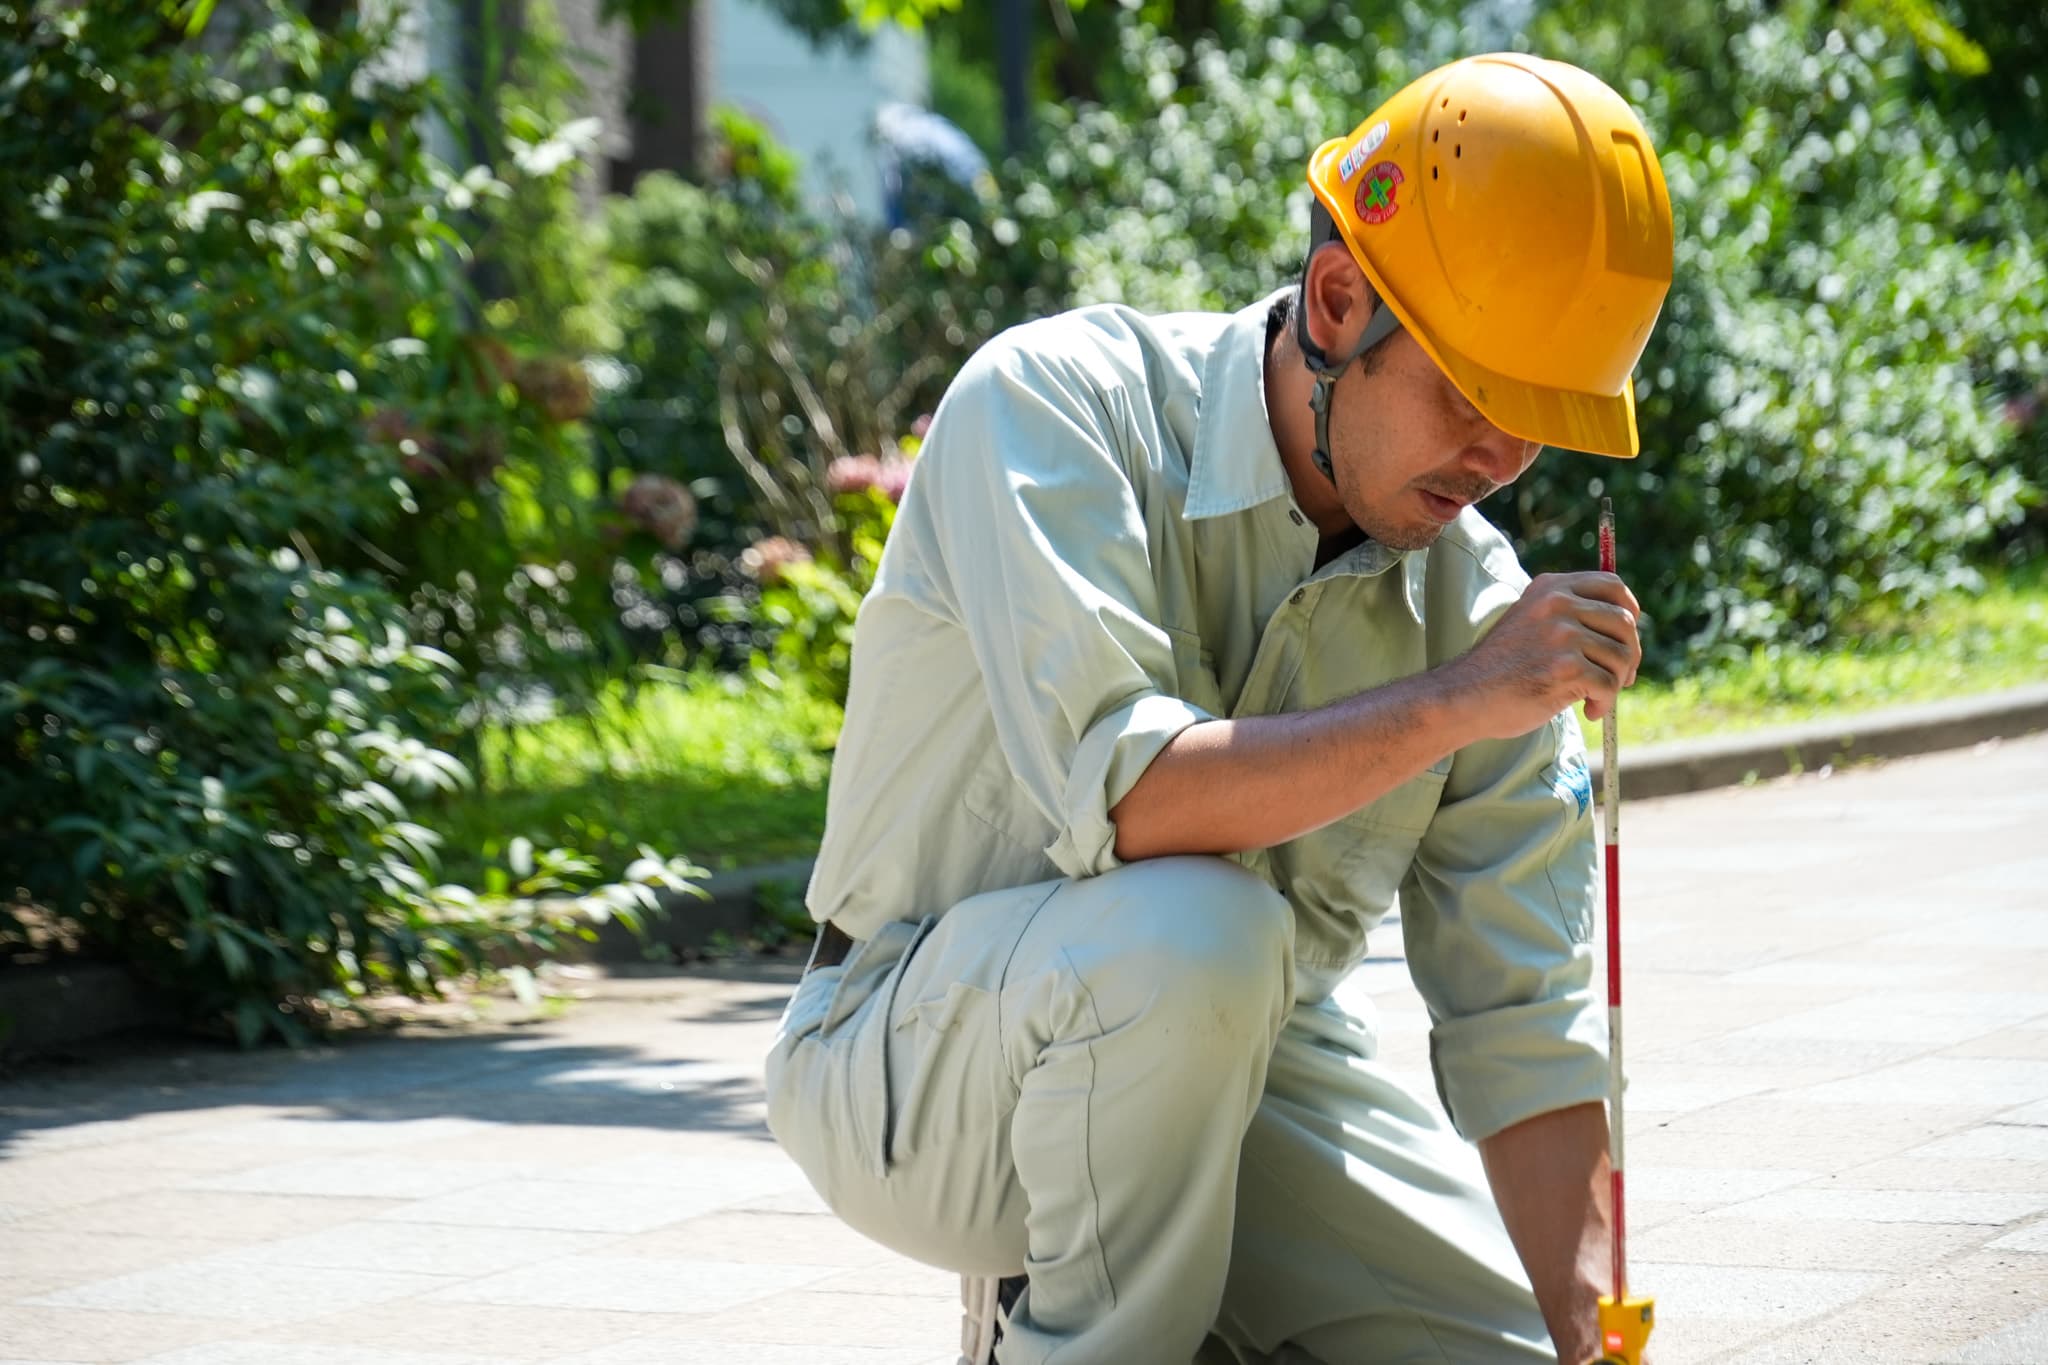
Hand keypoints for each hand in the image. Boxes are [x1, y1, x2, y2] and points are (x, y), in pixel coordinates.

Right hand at [1447, 572, 1642, 738]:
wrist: (1465, 696)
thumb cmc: (1501, 668)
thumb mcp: (1530, 622)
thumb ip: (1567, 615)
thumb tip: (1626, 628)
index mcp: (1550, 588)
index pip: (1612, 585)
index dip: (1630, 609)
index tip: (1627, 633)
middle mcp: (1557, 604)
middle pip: (1624, 622)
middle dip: (1629, 654)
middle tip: (1621, 677)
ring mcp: (1562, 635)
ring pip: (1621, 656)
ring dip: (1616, 683)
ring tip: (1595, 698)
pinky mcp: (1566, 668)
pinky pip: (1609, 684)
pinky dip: (1603, 703)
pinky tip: (1587, 710)